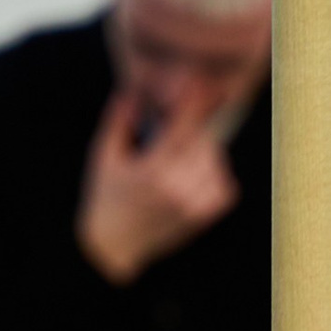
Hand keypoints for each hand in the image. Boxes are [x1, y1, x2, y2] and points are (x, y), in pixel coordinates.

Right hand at [77, 86, 240, 283]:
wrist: (113, 247)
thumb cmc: (105, 197)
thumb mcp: (104, 155)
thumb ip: (119, 120)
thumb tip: (133, 89)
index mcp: (152, 171)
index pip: (182, 128)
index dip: (194, 102)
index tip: (201, 83)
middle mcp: (177, 189)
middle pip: (205, 142)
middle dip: (197, 128)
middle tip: (186, 123)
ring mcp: (193, 206)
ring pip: (217, 163)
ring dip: (206, 151)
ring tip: (183, 153)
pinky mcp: (202, 219)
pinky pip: (226, 188)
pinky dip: (217, 175)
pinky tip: (196, 173)